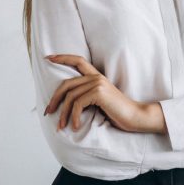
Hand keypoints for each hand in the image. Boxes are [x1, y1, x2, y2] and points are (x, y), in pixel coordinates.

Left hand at [43, 55, 157, 132]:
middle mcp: (96, 77)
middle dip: (54, 98)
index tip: (48, 58)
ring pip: (70, 97)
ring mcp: (98, 83)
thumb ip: (86, 97)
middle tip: (48, 112)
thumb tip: (65, 104)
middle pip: (66, 84)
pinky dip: (74, 117)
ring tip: (61, 126)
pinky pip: (77, 104)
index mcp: (97, 77)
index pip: (78, 61)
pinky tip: (75, 127)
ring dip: (63, 114)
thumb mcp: (99, 102)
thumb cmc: (117, 113)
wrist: (135, 117)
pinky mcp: (99, 92)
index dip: (63, 58)